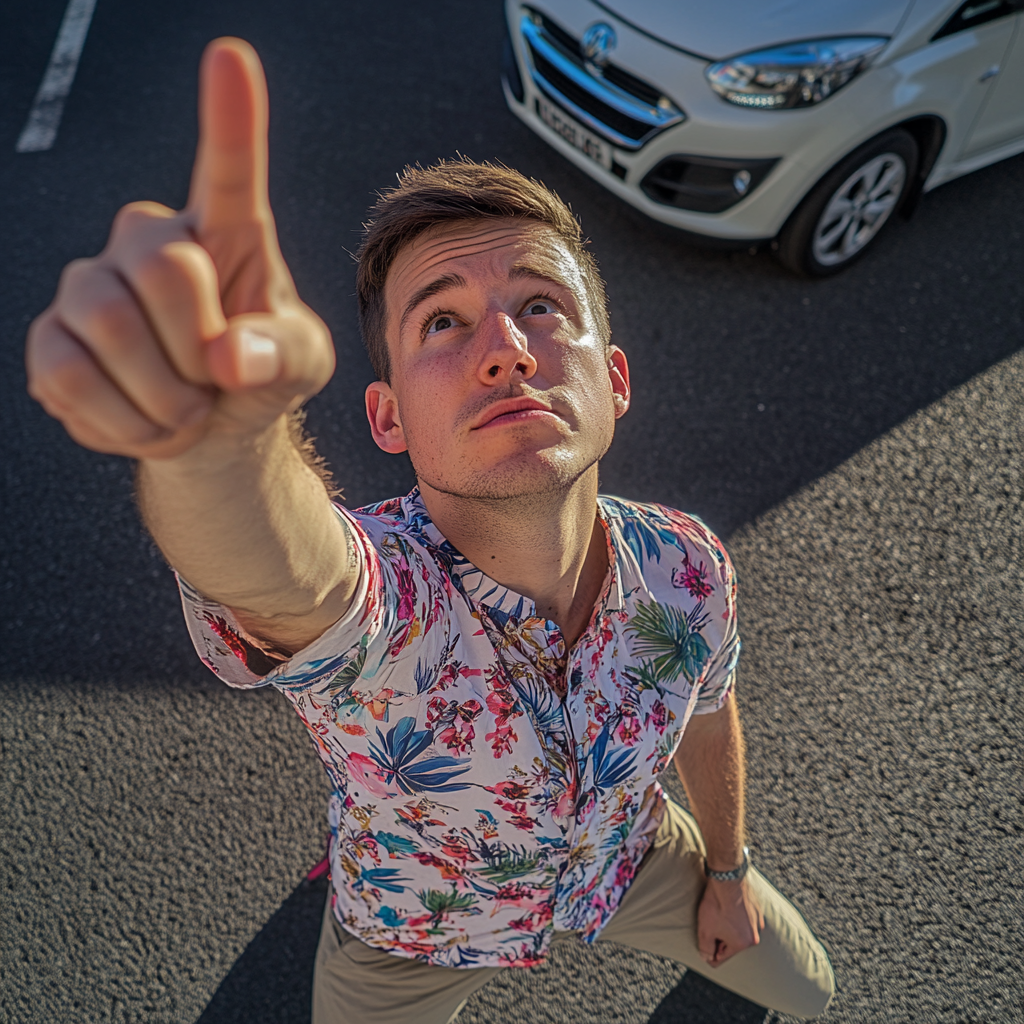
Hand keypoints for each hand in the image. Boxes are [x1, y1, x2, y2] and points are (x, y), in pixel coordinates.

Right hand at [26, 38, 334, 461]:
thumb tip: (231, 356)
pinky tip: (144, 419)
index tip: (231, 58)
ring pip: (110, 324)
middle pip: (166, 268)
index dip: (229, 119)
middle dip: (200, 346)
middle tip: (214, 379)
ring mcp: (91, 282)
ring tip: (184, 403)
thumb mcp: (300, 364)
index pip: (228, 170)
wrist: (210, 427)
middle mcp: (149, 240)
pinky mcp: (51, 336)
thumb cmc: (260, 374)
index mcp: (226, 233)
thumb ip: (284, 353)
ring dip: (164, 393)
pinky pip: (71, 375)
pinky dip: (122, 420)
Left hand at [697, 876, 764, 967]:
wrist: (727, 880)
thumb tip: (707, 958)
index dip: (710, 953)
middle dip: (720, 938)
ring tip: (718, 914)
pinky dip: (736, 917)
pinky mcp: (758, 909)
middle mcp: (754, 935)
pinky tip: (727, 908)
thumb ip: (705, 948)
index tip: (704, 943)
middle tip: (709, 925)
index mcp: (742, 944)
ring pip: (739, 931)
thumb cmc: (716, 905)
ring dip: (729, 927)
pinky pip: (745, 919)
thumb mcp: (705, 930)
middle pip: (732, 945)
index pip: (722, 958)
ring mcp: (758, 921)